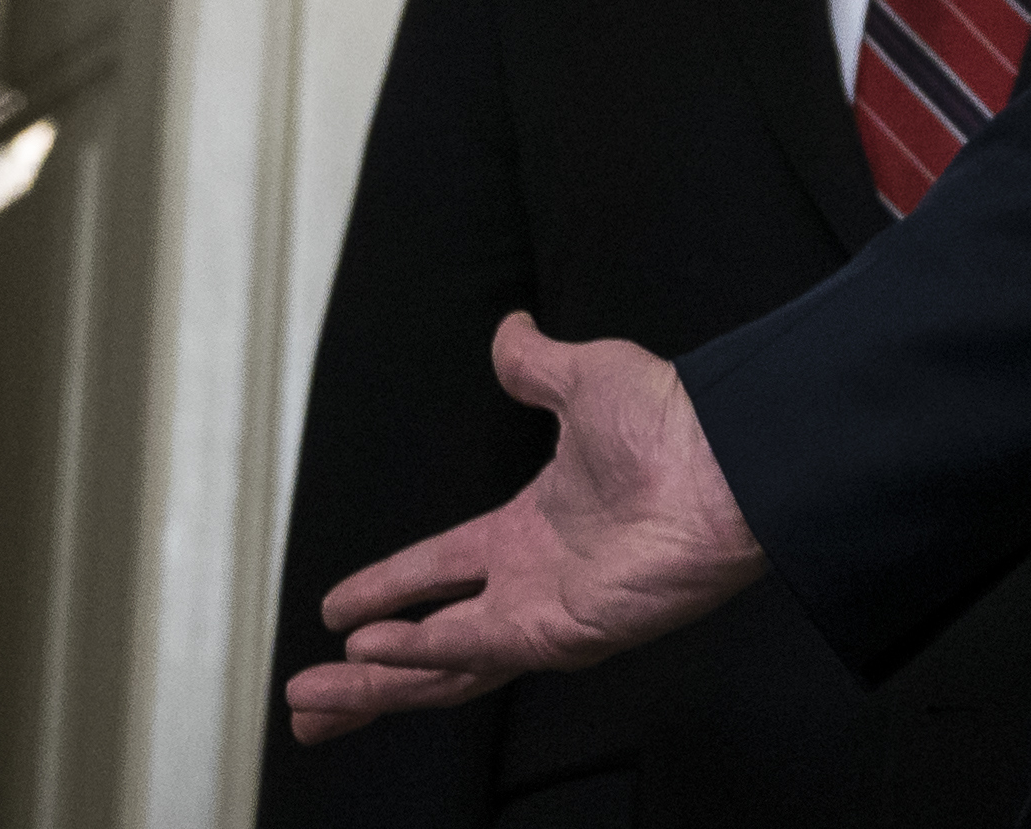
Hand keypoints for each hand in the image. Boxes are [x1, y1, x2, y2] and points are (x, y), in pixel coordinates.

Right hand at [283, 315, 766, 741]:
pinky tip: (380, 652)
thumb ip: (535, 365)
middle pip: (428, 646)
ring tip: (314, 701)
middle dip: (365, 676)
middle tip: (305, 698)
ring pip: (442, 669)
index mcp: (528, 531)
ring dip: (377, 685)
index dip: (386, 590)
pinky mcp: (566, 631)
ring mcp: (546, 613)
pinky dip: (427, 653)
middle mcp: (531, 581)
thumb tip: (511, 330)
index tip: (336, 610)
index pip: (437, 573)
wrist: (725, 454)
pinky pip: (481, 649)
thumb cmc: (674, 420)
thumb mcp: (584, 379)